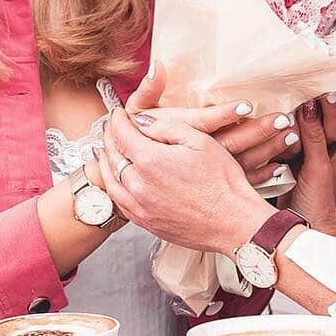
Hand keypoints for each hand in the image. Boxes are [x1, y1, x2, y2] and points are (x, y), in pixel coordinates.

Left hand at [100, 108, 272, 256]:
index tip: (118, 113)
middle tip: (109, 127)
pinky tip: (115, 180)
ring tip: (103, 150)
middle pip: (113, 156)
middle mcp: (138, 184)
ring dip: (104, 162)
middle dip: (109, 138)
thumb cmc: (222, 181)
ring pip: (111, 180)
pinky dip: (112, 186)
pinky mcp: (145, 222)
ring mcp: (140, 206)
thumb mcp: (199, 141)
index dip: (118, 120)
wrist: (233, 222)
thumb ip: (167, 126)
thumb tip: (142, 121)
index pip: (123, 133)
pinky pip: (119, 201)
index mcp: (150, 160)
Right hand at [127, 63, 301, 185]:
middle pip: (231, 143)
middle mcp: (194, 158)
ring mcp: (206, 175)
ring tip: (291, 133)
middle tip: (284, 119)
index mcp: (179, 134)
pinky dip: (263, 174)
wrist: (133, 186)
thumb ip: (149, 91)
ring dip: (267, 148)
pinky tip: (281, 166)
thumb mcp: (138, 114)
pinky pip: (242, 181)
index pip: (204, 123)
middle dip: (258, 131)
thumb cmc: (136, 144)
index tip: (246, 104)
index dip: (223, 114)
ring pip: (242, 161)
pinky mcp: (213, 187)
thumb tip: (157, 65)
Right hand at [282, 93, 335, 242]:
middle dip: (327, 102)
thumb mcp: (319, 169)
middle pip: (331, 114)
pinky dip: (290, 124)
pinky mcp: (293, 153)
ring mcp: (311, 148)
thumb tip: (311, 107)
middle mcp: (330, 144)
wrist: (304, 227)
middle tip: (319, 92)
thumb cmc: (319, 205)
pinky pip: (293, 132)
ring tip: (302, 99)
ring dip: (308, 111)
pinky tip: (284, 117)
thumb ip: (316, 138)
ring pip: (311, 120)